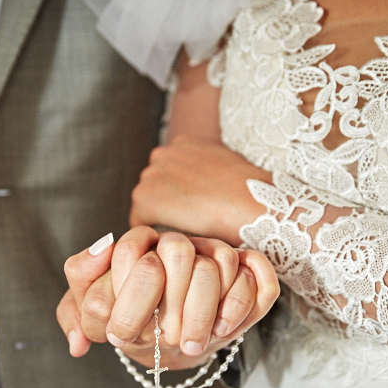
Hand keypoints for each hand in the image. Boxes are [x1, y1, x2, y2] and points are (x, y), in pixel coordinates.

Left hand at [57, 227, 278, 369]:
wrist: (166, 334)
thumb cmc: (129, 319)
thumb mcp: (94, 315)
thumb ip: (76, 315)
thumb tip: (78, 340)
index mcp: (136, 246)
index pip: (131, 249)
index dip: (129, 294)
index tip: (122, 335)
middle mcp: (175, 243)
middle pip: (176, 251)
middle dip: (169, 303)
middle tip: (163, 342)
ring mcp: (212, 251)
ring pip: (218, 261)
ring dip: (203, 309)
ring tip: (191, 345)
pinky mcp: (246, 268)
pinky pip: (255, 272)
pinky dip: (240, 302)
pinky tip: (222, 330)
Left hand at [129, 136, 272, 244]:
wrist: (247, 202)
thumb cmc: (247, 190)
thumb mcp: (227, 164)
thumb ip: (208, 168)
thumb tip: (208, 184)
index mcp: (182, 144)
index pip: (168, 170)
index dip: (176, 192)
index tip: (187, 208)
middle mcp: (162, 154)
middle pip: (154, 185)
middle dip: (165, 203)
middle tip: (183, 224)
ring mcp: (151, 175)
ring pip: (145, 202)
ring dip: (159, 218)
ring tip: (179, 234)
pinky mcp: (145, 198)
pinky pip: (139, 221)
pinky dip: (152, 234)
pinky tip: (170, 243)